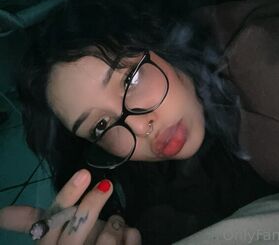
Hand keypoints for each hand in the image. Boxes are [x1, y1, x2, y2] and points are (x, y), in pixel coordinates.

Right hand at [0, 169, 140, 243]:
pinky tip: (129, 235)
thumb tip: (0, 214)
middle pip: (76, 230)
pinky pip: (130, 243)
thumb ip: (33, 222)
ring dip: (115, 224)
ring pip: (106, 239)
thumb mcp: (57, 235)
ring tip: (116, 223)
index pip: (51, 224)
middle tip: (107, 184)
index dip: (67, 198)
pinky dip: (131, 235)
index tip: (84, 174)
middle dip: (93, 205)